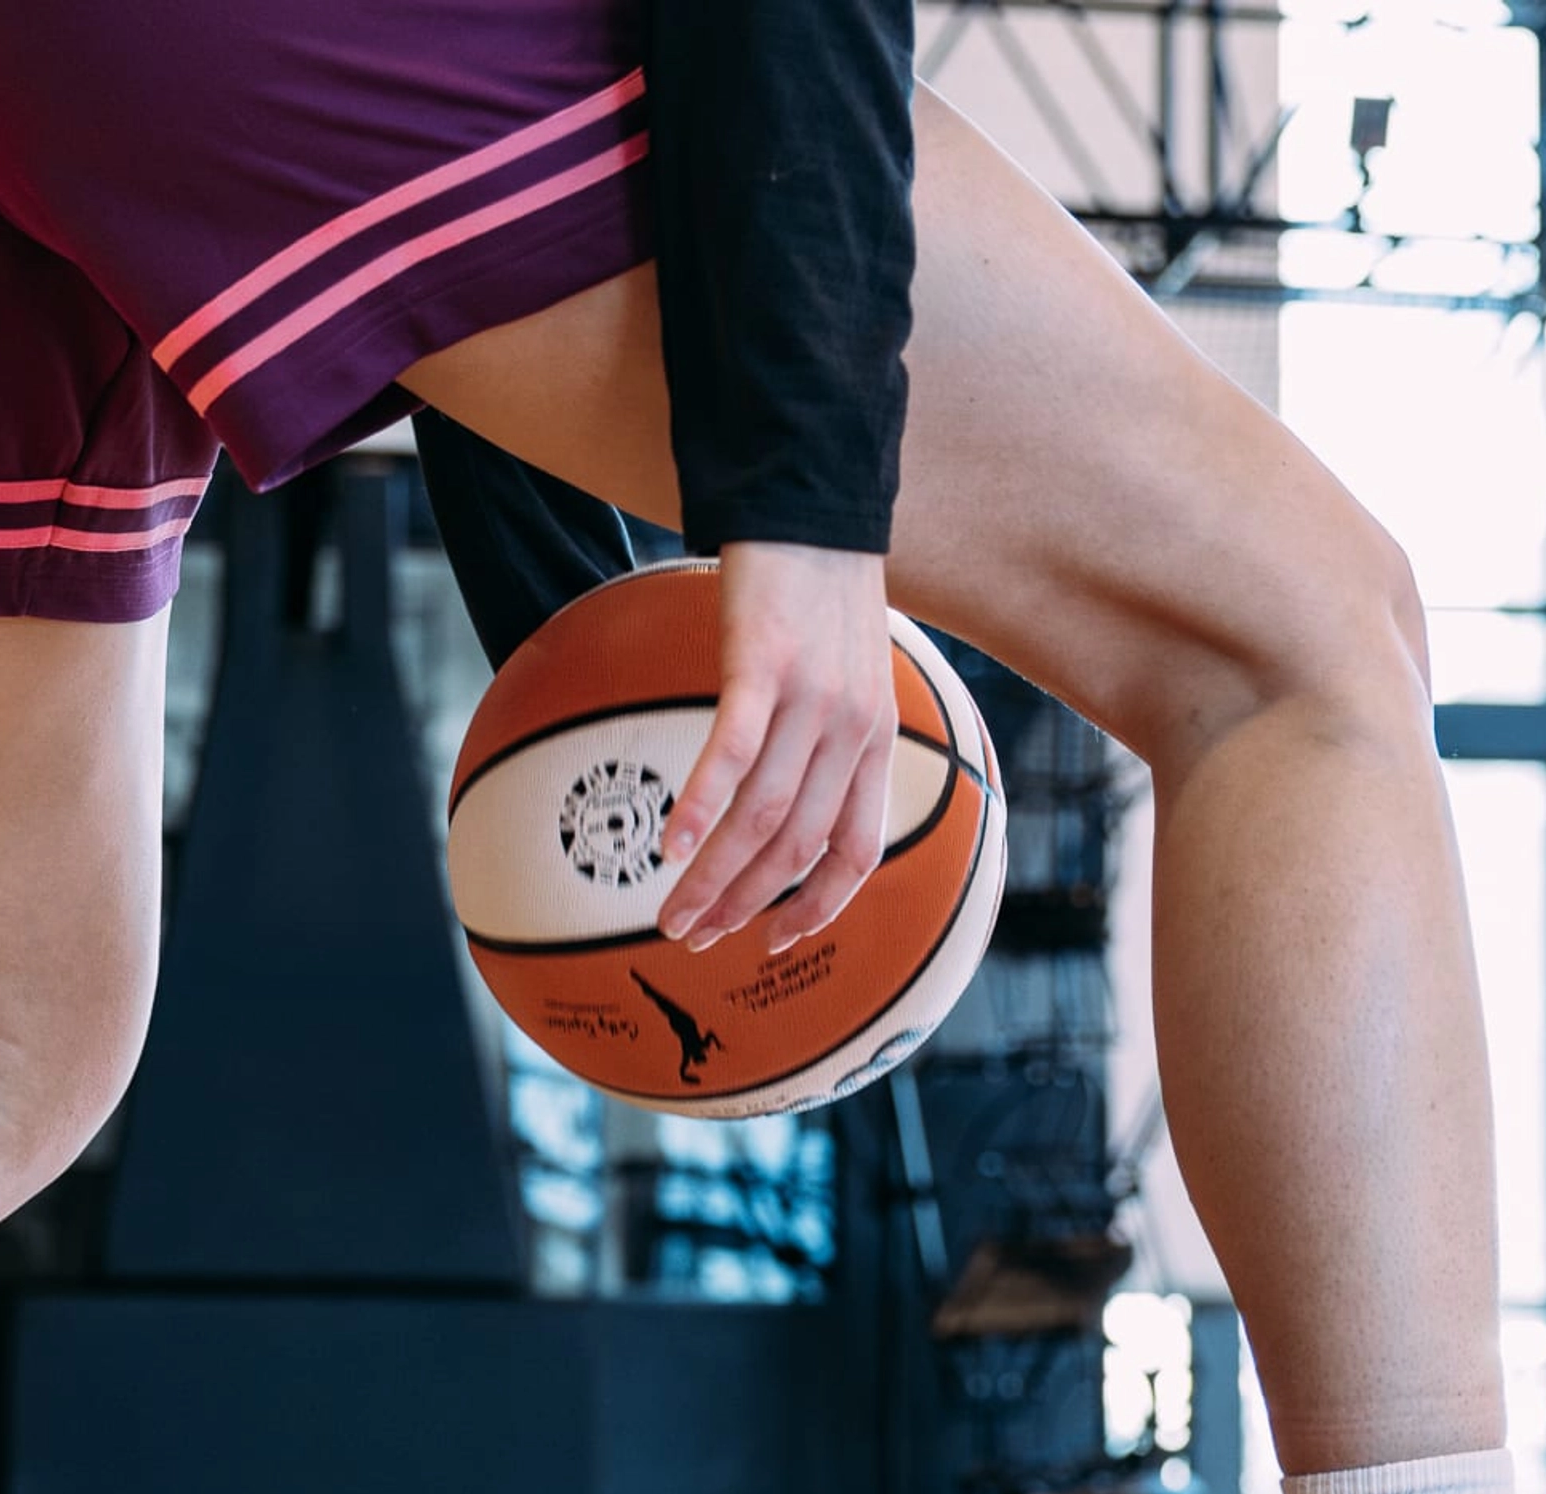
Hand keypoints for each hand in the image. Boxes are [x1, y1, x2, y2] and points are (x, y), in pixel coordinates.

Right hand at [654, 540, 895, 957]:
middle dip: (746, 907)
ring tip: (671, 915)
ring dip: (714, 877)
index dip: (818, 906)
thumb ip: (827, 731)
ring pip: (763, 815)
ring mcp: (812, 699)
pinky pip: (733, 752)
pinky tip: (670, 845)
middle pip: (798, 847)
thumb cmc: (817, 585)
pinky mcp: (766, 663)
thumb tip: (784, 784)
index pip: (856, 849)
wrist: (814, 499)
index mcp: (875, 739)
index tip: (775, 942)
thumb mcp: (846, 669)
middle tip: (696, 939)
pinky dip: (701, 806)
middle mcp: (852, 729)